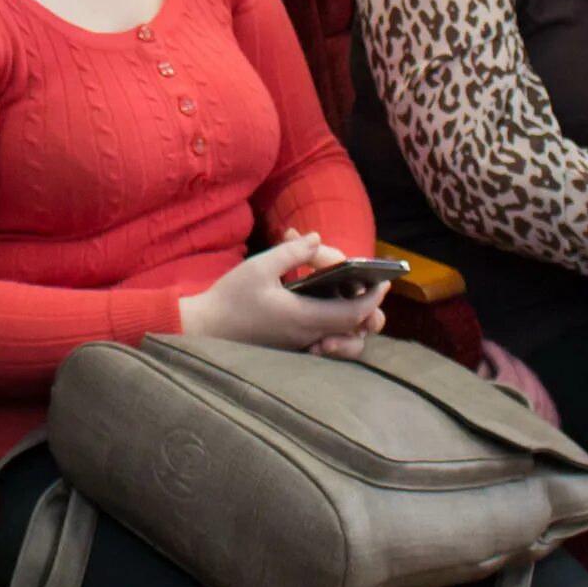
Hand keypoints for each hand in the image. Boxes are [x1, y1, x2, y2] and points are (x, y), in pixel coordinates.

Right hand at [178, 232, 390, 357]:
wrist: (203, 328)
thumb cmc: (230, 298)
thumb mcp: (260, 266)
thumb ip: (292, 252)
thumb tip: (317, 238)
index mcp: (305, 318)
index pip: (355, 313)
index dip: (374, 297)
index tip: (383, 280)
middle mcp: (309, 337)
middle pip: (355, 332)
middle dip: (368, 311)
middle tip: (365, 288)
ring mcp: (300, 346)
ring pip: (342, 343)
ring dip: (352, 324)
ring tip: (345, 300)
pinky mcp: (291, 348)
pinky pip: (325, 345)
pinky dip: (334, 330)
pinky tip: (321, 310)